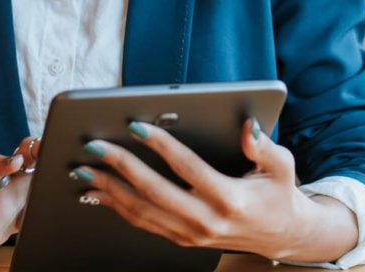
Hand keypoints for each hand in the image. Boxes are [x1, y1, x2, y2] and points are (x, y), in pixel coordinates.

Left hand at [71, 119, 357, 262]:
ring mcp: (192, 235)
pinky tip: (96, 192)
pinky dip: (116, 207)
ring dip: (108, 189)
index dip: (160, 145)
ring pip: (142, 211)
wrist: (282, 236)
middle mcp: (207, 221)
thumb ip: (264, 146)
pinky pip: (143, 223)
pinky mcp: (182, 239)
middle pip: (154, 192)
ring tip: (81, 168)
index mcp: (230, 198)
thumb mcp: (283, 167)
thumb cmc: (279, 193)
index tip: (135, 124)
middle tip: (93, 145)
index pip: (187, 167)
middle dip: (119, 166)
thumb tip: (246, 126)